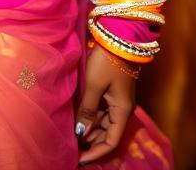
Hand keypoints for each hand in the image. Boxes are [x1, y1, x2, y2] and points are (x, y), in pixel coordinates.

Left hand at [77, 43, 135, 163]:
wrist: (117, 36)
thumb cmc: (106, 60)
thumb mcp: (93, 85)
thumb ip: (87, 110)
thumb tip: (80, 134)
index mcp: (122, 111)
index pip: (111, 141)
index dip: (96, 152)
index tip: (80, 160)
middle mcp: (122, 109)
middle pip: (108, 133)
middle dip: (91, 143)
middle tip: (73, 150)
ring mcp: (117, 100)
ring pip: (104, 123)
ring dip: (90, 131)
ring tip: (73, 137)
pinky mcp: (112, 91)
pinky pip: (102, 111)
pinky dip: (91, 118)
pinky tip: (79, 120)